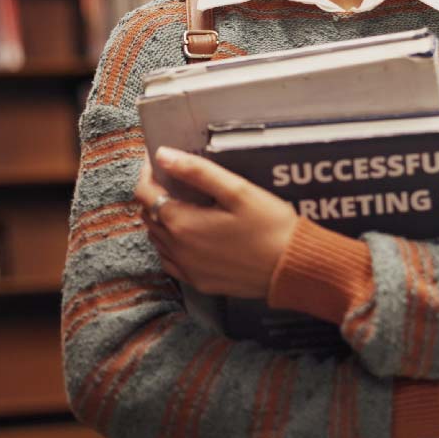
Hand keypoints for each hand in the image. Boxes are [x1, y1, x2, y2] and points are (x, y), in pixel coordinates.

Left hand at [134, 147, 299, 298]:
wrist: (293, 268)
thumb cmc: (270, 226)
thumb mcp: (237, 190)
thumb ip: (197, 172)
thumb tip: (163, 155)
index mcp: (183, 223)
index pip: (145, 193)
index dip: (148, 172)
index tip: (157, 159)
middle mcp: (178, 249)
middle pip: (149, 215)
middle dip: (154, 193)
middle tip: (172, 179)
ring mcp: (187, 269)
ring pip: (157, 239)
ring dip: (161, 219)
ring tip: (182, 203)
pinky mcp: (199, 282)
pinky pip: (170, 261)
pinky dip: (170, 245)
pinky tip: (187, 235)